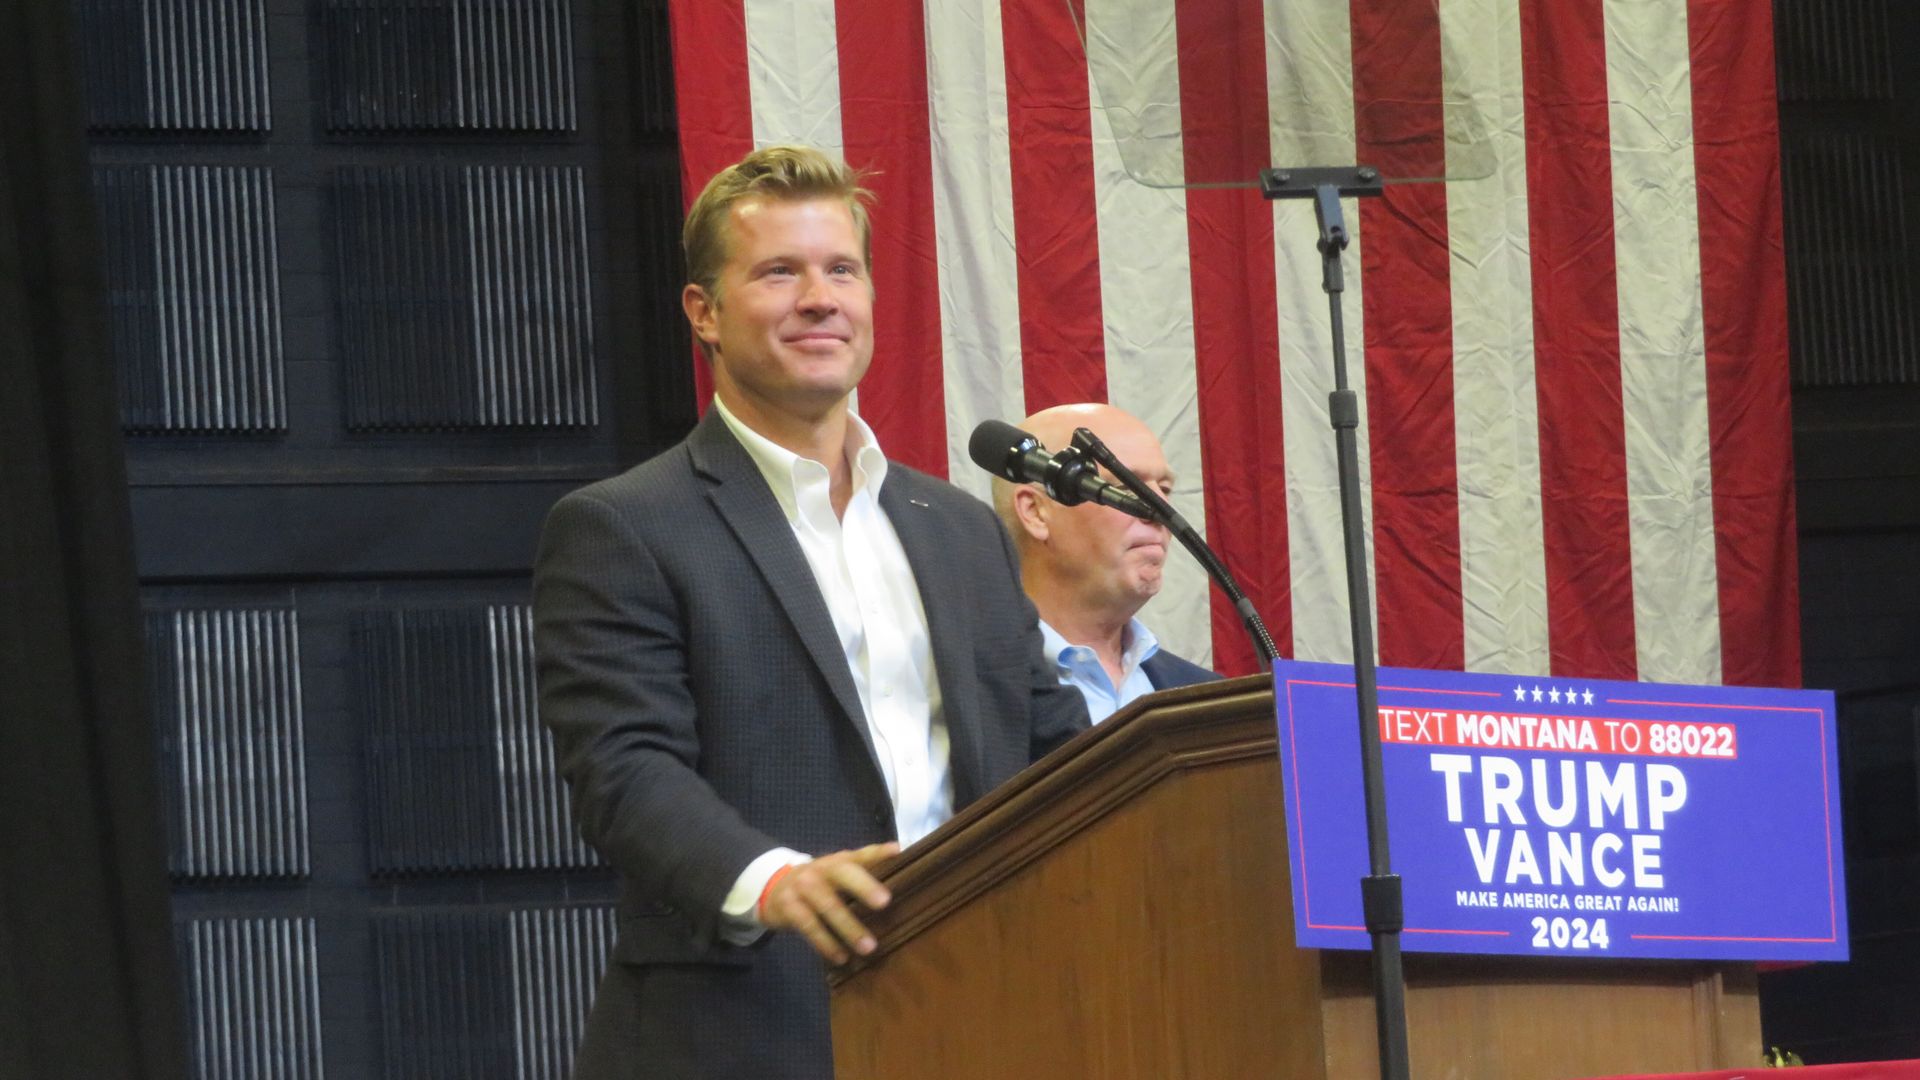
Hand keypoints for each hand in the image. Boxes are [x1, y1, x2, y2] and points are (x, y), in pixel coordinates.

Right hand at [758, 842, 898, 963]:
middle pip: (843, 874)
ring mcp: (803, 887)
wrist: (773, 887)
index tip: (897, 851)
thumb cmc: (818, 883)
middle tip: (885, 902)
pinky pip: (809, 926)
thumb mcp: (836, 874)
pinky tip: (841, 957)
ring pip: (828, 906)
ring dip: (849, 928)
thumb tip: (899, 870)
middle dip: (864, 887)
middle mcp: (820, 870)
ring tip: (869, 947)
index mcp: (837, 861)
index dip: (878, 852)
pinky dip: (826, 943)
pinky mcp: (789, 907)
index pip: (860, 854)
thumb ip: (863, 873)